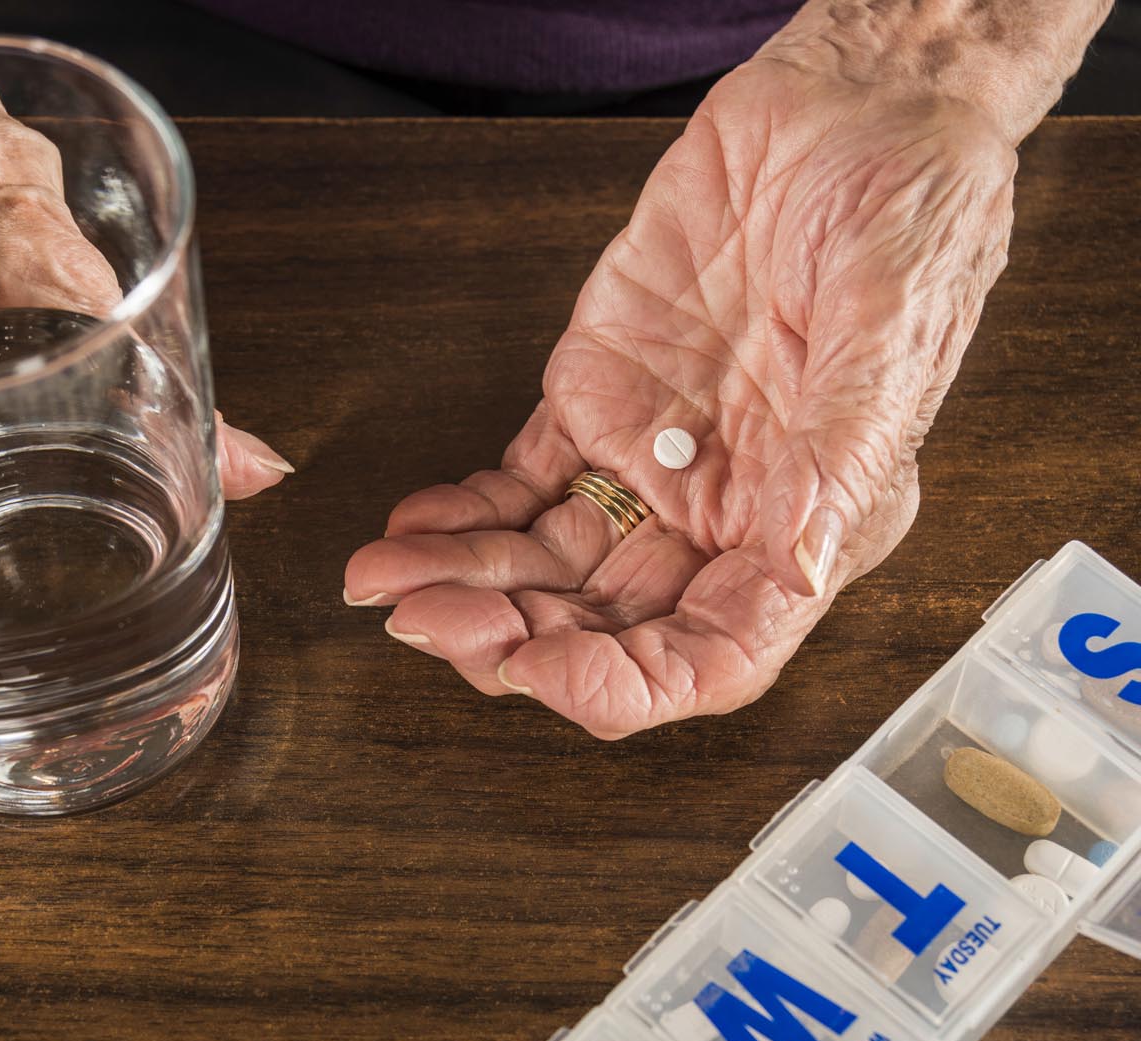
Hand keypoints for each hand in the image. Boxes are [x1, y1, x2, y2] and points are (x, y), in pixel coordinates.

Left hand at [345, 59, 1014, 736]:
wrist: (845, 105)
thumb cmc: (904, 209)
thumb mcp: (892, 328)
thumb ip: (838, 456)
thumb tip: (796, 569)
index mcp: (808, 520)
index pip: (713, 651)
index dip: (624, 686)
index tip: (537, 674)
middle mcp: (724, 509)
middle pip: (607, 620)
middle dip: (511, 636)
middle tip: (426, 623)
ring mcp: (650, 458)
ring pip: (547, 560)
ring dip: (466, 581)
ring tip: (385, 581)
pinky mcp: (594, 397)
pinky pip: (519, 480)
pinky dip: (464, 511)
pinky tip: (416, 525)